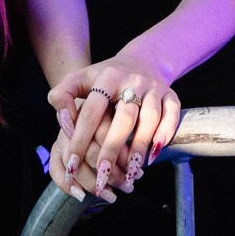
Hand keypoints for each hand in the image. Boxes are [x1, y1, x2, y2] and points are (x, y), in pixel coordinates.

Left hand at [46, 59, 181, 201]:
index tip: (72, 164)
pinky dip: (164, 135)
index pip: (92, 111)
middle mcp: (133, 80)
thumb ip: (62, 96)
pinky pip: (172, 116)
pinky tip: (152, 156)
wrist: (142, 60)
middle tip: (102, 175)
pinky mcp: (171, 95)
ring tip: (129, 172)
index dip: (80, 138)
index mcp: (107, 76)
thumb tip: (65, 123)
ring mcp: (154, 88)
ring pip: (150, 119)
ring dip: (139, 147)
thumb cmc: (104, 78)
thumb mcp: (79, 79)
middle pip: (124, 118)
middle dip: (112, 149)